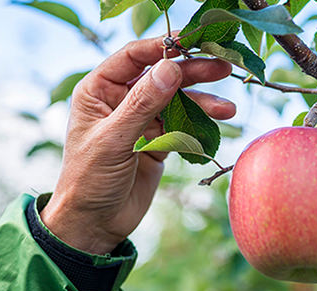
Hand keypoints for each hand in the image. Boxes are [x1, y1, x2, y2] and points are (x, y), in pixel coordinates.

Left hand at [40, 36, 235, 253]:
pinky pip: (182, 125)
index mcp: (99, 91)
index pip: (133, 57)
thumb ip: (142, 104)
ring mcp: (141, 121)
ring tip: (227, 109)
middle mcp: (120, 100)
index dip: (162, 47)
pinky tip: (216, 126)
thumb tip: (170, 67)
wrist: (95, 224)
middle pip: (161, 76)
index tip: (192, 41)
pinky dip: (199, 125)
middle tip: (222, 68)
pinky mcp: (157, 141)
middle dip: (191, 72)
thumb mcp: (113, 140)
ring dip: (201, 103)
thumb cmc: (89, 180)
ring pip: (176, 101)